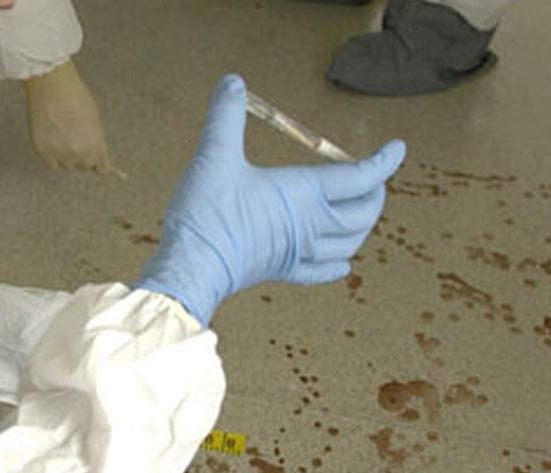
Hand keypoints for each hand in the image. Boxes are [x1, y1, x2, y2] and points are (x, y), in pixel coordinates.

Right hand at [24, 60, 110, 173]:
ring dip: (66, 156)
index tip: (96, 159)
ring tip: (63, 136)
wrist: (52, 87)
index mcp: (95, 147)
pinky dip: (52, 155)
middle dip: (82, 157)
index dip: (99, 162)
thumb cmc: (75, 96)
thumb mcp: (95, 119)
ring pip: (67, 165)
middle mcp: (78, 154)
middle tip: (76, 140)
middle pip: (84, 167)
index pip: (102, 168)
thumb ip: (96, 140)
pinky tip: (53, 140)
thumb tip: (95, 150)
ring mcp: (60, 154)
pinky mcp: (43, 152)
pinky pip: (51, 162)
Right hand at [136, 74, 405, 325]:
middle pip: (362, 213)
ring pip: (349, 243)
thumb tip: (232, 82)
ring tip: (360, 213)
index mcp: (303, 194)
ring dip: (362, 226)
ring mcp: (298, 252)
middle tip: (374, 179)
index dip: (383, 162)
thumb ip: (225, 117)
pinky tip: (342, 264)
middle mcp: (310, 224)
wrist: (192, 266)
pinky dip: (338, 265)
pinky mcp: (280, 272)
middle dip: (375, 194)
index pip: (359, 177)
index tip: (397, 148)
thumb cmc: (206, 213)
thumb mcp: (214, 156)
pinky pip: (321, 272)